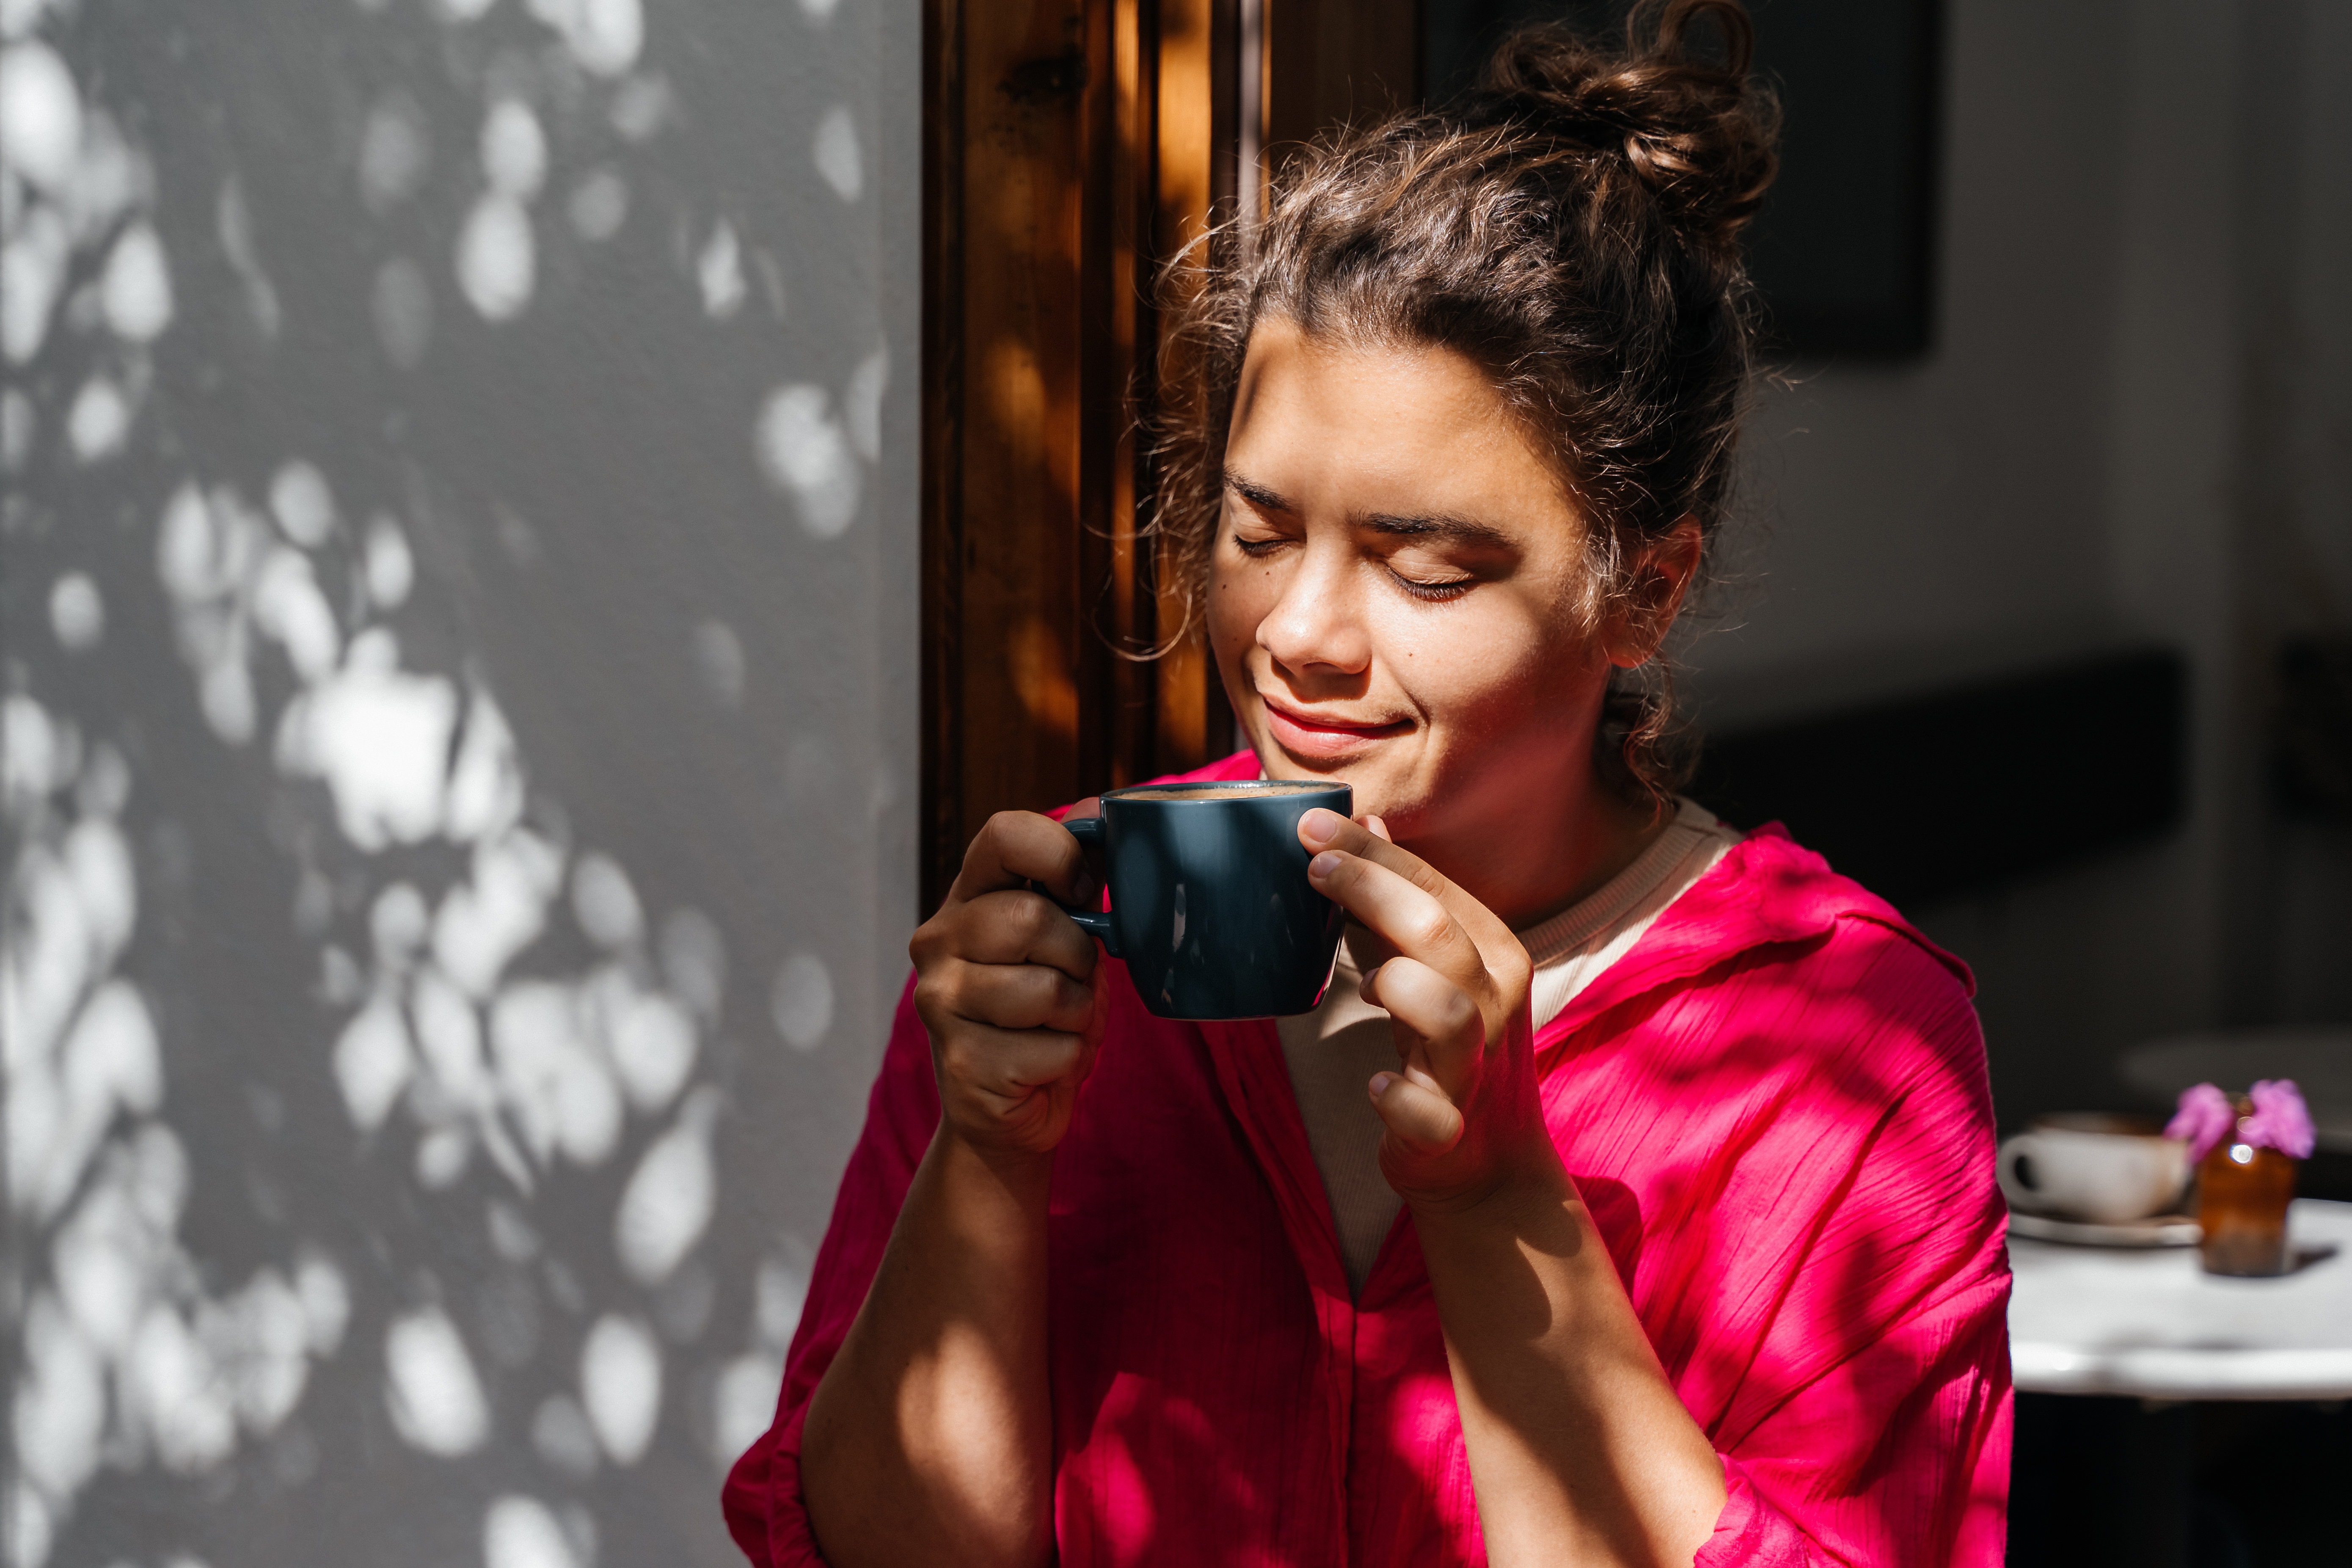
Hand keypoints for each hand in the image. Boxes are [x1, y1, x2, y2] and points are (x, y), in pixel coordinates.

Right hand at [909, 808, 1109, 1159]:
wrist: (1009, 1111)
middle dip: (1078, 957)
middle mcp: (937, 940)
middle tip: (1071, 981)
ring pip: (1048, 989)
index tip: (1084, 890)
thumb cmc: (1043, 1015)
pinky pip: (1054, 1047)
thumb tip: (1104, 807)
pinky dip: (1068, 1058)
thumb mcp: (1064, 940)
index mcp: (966, 897)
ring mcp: (940, 1002)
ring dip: (1078, 1013)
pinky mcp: (961, 1062)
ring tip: (1055, 1024)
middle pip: (1033, 919)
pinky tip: (1041, 1064)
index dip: (1060, 854)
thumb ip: (1077, 883)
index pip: (1005, 834)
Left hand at [1298, 808, 1554, 1212]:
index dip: (1373, 852)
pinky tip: (1378, 1086)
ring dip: (1398, 987)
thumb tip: (1367, 820)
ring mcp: (1476, 1069)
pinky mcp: (1450, 1128)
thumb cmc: (1452, 1050)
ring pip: (1447, 1012)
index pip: (1435, 887)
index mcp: (1493, 956)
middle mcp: (1494, 1004)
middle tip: (1312, 865)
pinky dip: (1399, 1097)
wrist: (1490, 1165)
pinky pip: (1428, 1110)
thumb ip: (1402, 900)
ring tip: (1365, 986)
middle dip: (1372, 890)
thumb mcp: (1438, 966)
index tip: (1310, 823)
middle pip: (1437, 934)